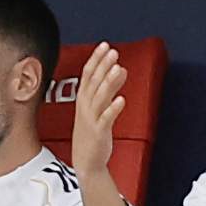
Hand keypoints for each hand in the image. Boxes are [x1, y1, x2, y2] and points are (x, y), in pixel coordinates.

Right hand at [71, 42, 127, 176]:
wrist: (86, 161)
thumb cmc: (92, 134)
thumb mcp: (99, 108)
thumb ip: (109, 89)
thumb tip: (120, 69)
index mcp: (83, 100)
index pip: (88, 74)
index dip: (96, 59)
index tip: (104, 45)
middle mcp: (85, 107)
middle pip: (93, 82)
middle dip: (103, 66)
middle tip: (113, 52)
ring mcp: (91, 119)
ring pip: (99, 97)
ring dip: (108, 82)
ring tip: (118, 69)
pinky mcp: (98, 132)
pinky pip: (106, 119)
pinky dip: (113, 108)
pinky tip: (121, 100)